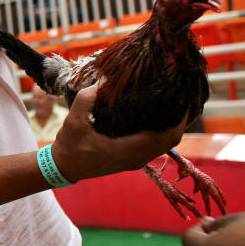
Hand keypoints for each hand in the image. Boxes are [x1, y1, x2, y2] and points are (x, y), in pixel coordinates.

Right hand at [52, 83, 185, 181]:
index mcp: (126, 151)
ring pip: (166, 144)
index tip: (178, 96)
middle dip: (180, 118)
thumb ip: (88, 98)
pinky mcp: (133, 159)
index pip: (163, 135)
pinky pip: (157, 145)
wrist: (64, 166)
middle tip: (180, 94)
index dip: (175, 117)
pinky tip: (160, 115)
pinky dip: (163, 131)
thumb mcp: (74, 120)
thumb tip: (105, 78)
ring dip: (173, 125)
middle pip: (171, 140)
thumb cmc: (69, 146)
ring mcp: (136, 160)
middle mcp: (136, 158)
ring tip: (174, 102)